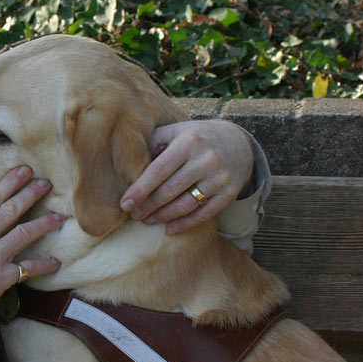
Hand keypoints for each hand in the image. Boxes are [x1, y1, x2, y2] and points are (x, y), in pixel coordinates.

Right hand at [0, 166, 62, 341]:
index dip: (10, 182)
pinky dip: (44, 264)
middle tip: (45, 184)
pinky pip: (28, 268)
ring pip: (24, 233)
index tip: (23, 171)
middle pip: (10, 209)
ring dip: (44, 223)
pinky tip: (55, 262)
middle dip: (30, 194)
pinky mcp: (0, 279)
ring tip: (58, 217)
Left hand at [118, 120, 254, 235]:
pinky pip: (204, 214)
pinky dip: (185, 224)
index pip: (159, 170)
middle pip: (171, 190)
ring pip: (187, 204)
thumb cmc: (194, 138)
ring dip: (163, 216)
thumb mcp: (174, 132)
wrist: (238, 143)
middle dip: (148, 205)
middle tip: (133, 214)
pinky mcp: (230, 192)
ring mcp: (220, 177)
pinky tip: (169, 229)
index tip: (124, 203)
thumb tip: (125, 165)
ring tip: (147, 220)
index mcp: (188, 142)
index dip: (140, 189)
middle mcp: (206, 159)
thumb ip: (152, 144)